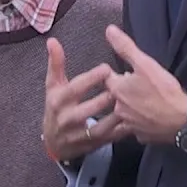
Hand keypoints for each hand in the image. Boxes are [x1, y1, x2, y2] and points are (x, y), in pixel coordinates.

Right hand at [42, 38, 124, 162]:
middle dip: (107, 96)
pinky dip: (122, 130)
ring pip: (100, 126)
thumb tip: (52, 40)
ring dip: (117, 114)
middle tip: (125, 83)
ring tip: (132, 100)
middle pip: (90, 108)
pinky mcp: (92, 146)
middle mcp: (67, 119)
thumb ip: (56, 63)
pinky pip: (109, 139)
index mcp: (58, 101)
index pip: (75, 88)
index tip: (107, 68)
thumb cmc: (56, 107)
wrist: (55, 142)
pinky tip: (134, 119)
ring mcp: (80, 135)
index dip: (91, 78)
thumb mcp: (53, 85)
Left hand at [103, 25, 186, 144]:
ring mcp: (128, 124)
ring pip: (123, 113)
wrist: (183, 120)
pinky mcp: (139, 135)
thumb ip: (125, 47)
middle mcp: (118, 108)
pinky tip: (149, 117)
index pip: (107, 78)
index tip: (126, 73)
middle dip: (123, 91)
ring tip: (143, 102)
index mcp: (117, 90)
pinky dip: (139, 121)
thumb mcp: (146, 63)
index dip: (116, 74)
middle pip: (114, 96)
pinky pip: (134, 127)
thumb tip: (109, 30)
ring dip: (129, 107)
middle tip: (138, 87)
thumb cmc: (165, 91)